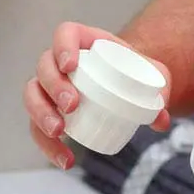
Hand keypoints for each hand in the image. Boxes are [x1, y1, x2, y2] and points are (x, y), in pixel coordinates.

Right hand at [24, 22, 171, 168]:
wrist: (130, 85)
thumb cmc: (137, 72)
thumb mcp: (153, 76)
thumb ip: (160, 92)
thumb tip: (160, 119)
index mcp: (85, 41)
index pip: (65, 34)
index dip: (62, 47)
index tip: (71, 66)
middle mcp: (61, 61)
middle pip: (44, 67)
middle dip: (52, 86)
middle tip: (71, 105)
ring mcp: (51, 86)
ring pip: (32, 95)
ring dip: (41, 113)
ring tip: (59, 131)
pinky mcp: (49, 111)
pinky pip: (37, 127)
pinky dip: (48, 145)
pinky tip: (66, 159)